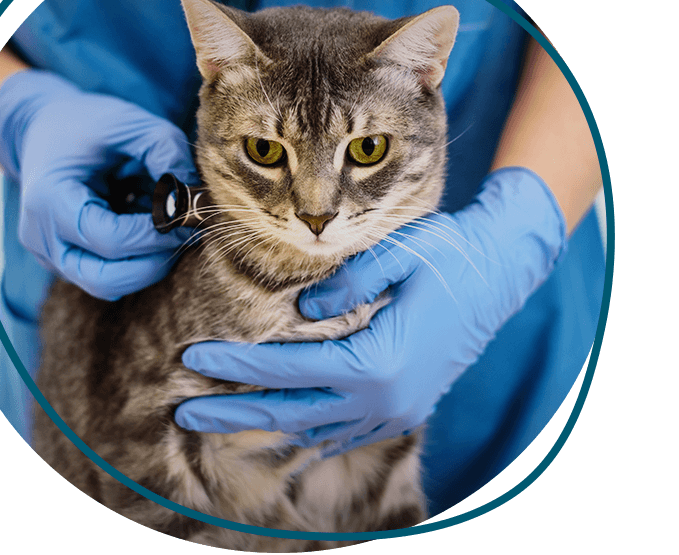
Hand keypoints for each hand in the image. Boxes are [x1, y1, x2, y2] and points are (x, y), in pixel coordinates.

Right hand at [0, 70, 197, 299]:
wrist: (44, 128)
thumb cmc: (85, 123)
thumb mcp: (128, 122)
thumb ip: (164, 150)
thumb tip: (197, 192)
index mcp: (49, 199)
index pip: (110, 240)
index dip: (156, 235)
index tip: (187, 216)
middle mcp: (42, 236)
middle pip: (106, 280)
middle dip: (155, 262)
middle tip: (186, 233)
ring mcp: (50, 254)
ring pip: (108, 285)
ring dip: (147, 264)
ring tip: (168, 229)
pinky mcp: (65, 260)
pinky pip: (106, 275)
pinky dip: (136, 260)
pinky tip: (149, 228)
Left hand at [175, 168, 566, 456]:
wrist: (501, 275)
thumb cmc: (450, 257)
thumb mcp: (400, 254)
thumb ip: (346, 282)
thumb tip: (301, 308)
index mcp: (379, 361)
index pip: (289, 369)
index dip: (237, 364)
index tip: (193, 355)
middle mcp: (385, 399)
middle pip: (292, 413)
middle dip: (234, 413)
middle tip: (185, 410)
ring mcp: (396, 411)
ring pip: (314, 430)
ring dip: (263, 426)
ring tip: (219, 422)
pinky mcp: (403, 411)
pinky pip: (341, 432)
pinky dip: (303, 431)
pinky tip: (278, 428)